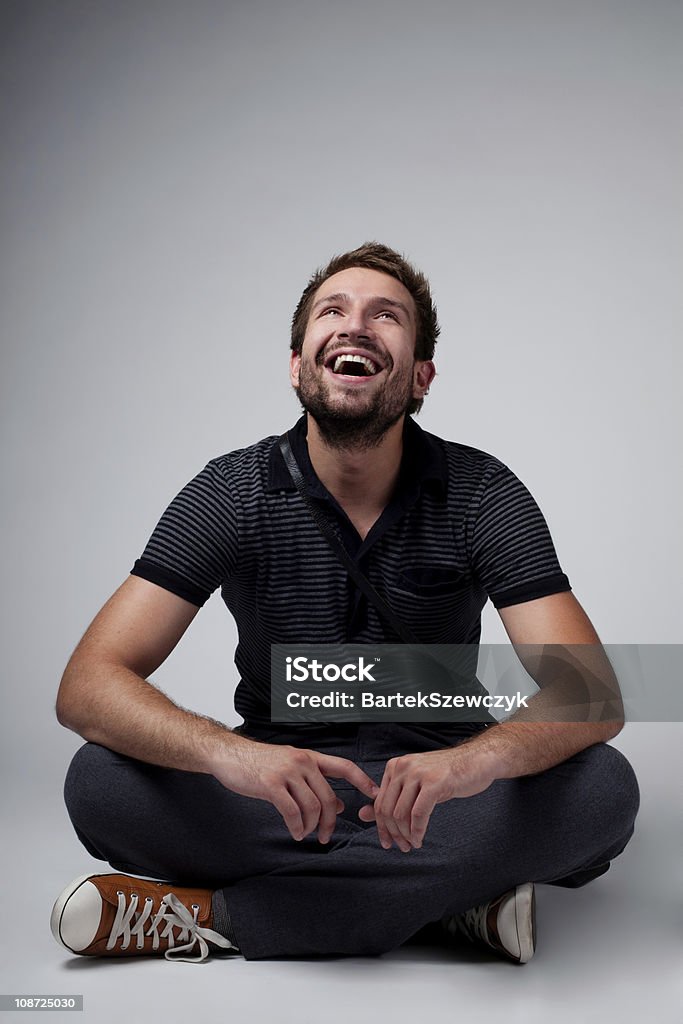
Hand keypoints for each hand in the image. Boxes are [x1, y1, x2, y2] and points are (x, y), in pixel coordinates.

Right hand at [214, 736, 378, 844]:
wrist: (230, 754)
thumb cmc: (260, 763)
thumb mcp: (292, 769)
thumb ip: (314, 784)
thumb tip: (339, 804)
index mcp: (310, 757)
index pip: (344, 766)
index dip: (362, 780)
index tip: (375, 794)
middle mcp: (302, 761)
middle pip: (328, 796)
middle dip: (330, 821)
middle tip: (325, 837)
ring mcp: (287, 771)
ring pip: (312, 806)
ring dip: (312, 826)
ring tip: (305, 834)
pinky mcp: (271, 784)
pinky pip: (292, 811)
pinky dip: (297, 826)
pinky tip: (295, 832)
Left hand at [358, 746, 496, 851]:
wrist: (477, 760)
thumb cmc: (447, 775)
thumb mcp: (416, 786)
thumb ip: (391, 799)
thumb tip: (362, 815)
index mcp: (395, 766)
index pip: (379, 802)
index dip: (381, 826)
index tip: (386, 842)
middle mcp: (403, 767)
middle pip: (387, 809)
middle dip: (392, 833)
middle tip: (401, 847)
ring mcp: (418, 773)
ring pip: (400, 813)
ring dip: (405, 835)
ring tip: (412, 844)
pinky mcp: (434, 782)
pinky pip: (418, 814)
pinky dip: (417, 831)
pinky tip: (419, 839)